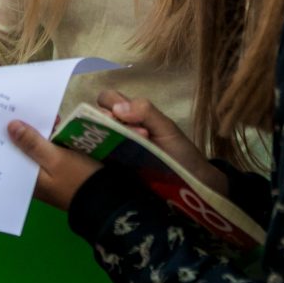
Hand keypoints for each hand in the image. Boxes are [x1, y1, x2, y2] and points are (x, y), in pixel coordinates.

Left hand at [8, 120, 100, 209]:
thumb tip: (10, 125)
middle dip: (29, 131)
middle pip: (25, 150)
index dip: (10, 135)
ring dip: (45, 133)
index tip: (13, 115)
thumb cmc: (78, 178)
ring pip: (40, 149)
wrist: (107, 196)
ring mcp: (49, 175)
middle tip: (35, 111)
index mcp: (26, 180)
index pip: (11, 154)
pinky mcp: (62, 170)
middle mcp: (34, 178)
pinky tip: (60, 126)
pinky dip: (55, 139)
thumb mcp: (55, 158)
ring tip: (53, 117)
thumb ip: (33, 143)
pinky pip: (53, 151)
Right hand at [95, 91, 226, 195]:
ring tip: (132, 150)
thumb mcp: (166, 128)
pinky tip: (117, 165)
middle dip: (106, 123)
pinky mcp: (110, 171)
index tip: (121, 116)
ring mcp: (112, 151)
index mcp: (130, 114)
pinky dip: (100, 160)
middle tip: (131, 134)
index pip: (107, 99)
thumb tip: (117, 108)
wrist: (190, 183)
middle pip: (94, 118)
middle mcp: (117, 130)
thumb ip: (146, 112)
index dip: (108, 104)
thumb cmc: (179, 152)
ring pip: (93, 140)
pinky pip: (95, 162)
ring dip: (106, 141)